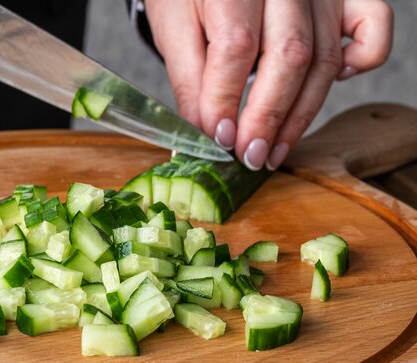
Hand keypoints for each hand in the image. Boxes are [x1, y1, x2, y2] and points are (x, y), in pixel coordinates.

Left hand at [144, 0, 393, 169]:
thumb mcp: (174, 29)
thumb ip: (190, 80)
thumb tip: (208, 134)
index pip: (236, 48)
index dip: (227, 100)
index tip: (220, 139)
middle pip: (289, 56)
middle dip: (268, 117)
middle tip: (250, 155)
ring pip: (324, 56)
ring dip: (301, 113)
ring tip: (275, 149)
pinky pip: (373, 23)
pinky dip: (364, 58)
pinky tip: (333, 84)